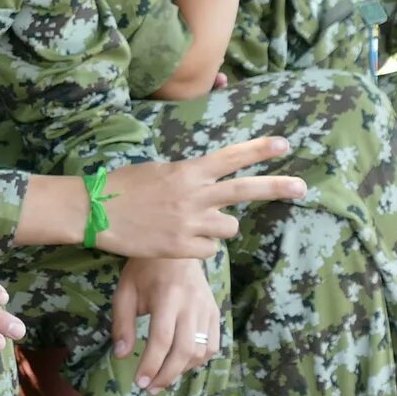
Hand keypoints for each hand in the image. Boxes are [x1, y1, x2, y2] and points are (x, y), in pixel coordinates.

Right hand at [98, 138, 308, 258]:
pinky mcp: (181, 248)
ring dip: (220, 228)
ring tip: (196, 225)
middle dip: (277, 187)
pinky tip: (180, 241)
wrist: (93, 212)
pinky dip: (201, 247)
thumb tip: (208, 180)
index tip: (284, 145)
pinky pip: (210, 250)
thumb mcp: (158, 171)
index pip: (230, 158)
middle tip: (302, 187)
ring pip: (229, 228)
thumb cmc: (122, 187)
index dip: (259, 151)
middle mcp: (193, 196)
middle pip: (244, 190)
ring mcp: (189, 223)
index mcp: (187, 172)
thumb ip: (188, 176)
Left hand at [109, 257, 223, 390]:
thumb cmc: (144, 269)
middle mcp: (192, 304)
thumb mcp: (125, 292)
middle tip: (150, 388)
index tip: (139, 382)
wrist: (176, 245)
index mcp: (167, 297)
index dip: (151, 365)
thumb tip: (121, 356)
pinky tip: (181, 364)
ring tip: (162, 378)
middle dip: (167, 375)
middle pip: (184, 350)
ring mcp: (207, 308)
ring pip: (201, 351)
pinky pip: (213, 344)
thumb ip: (122, 324)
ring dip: (182, 370)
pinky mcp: (215, 312)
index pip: (162, 340)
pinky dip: (198, 360)